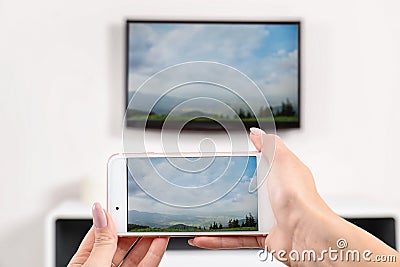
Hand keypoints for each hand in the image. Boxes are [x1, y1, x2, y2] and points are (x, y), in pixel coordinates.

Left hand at [68, 202, 168, 266]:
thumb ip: (102, 243)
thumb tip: (101, 212)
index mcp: (85, 260)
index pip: (102, 230)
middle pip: (122, 241)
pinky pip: (146, 265)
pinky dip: (154, 253)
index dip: (114, 215)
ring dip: (149, 239)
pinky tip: (160, 242)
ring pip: (136, 253)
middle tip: (147, 213)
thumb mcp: (92, 266)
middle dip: (135, 226)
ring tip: (158, 225)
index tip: (125, 200)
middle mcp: (102, 265)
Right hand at [188, 128, 338, 263]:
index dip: (238, 164)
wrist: (306, 232)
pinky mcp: (262, 236)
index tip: (220, 163)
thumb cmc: (299, 197)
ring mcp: (267, 217)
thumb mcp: (283, 159)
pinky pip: (235, 238)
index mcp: (278, 176)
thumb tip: (256, 132)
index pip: (254, 166)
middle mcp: (273, 196)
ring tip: (197, 216)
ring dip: (215, 218)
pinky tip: (203, 237)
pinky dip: (218, 239)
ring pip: (235, 216)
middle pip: (242, 191)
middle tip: (204, 188)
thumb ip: (269, 144)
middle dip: (223, 192)